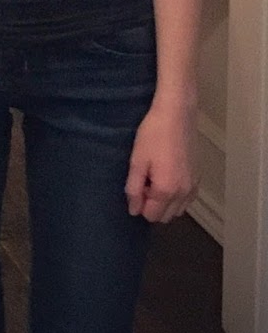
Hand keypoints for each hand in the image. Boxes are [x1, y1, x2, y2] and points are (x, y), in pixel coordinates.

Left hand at [125, 99, 196, 221]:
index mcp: (167, 190)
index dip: (139, 205)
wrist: (177, 116)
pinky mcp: (198, 179)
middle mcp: (184, 194)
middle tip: (143, 182)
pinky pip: (187, 200)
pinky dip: (176, 197)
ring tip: (153, 179)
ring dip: (164, 202)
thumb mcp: (137, 161)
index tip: (135, 186)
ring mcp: (194, 187)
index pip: (151, 215)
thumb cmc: (153, 135)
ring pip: (178, 210)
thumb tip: (133, 210)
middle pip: (165, 216)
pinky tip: (167, 178)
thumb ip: (134, 188)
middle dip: (152, 205)